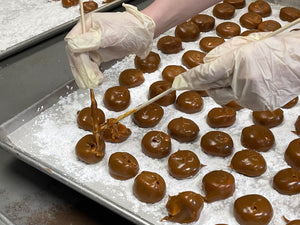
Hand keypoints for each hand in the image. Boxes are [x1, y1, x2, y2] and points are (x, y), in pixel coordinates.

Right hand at [65, 3, 154, 88]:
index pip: (73, 43)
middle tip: (90, 81)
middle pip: (76, 55)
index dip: (78, 57)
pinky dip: (91, 75)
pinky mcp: (97, 55)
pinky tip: (97, 80)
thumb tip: (73, 45)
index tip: (85, 67)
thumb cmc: (130, 28)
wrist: (142, 34)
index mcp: (86, 25)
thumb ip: (92, 39)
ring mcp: (91, 46)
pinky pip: (89, 66)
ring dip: (86, 74)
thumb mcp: (111, 33)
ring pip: (81, 63)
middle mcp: (85, 35)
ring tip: (94, 83)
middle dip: (82, 69)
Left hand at [172, 31, 299, 109]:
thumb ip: (221, 55)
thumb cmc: (274, 49)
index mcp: (238, 62)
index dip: (190, 80)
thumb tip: (205, 66)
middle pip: (212, 89)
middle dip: (212, 84)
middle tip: (222, 74)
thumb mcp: (245, 44)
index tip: (178, 84)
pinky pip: (240, 101)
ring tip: (248, 75)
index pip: (206, 74)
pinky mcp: (258, 106)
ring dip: (229, 87)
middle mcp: (242, 82)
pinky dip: (242, 93)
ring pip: (226, 96)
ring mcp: (251, 97)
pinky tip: (255, 83)